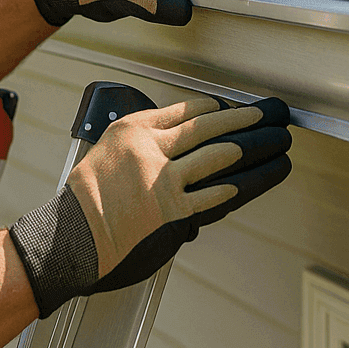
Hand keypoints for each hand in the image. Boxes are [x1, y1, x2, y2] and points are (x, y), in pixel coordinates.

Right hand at [8, 95, 291, 317]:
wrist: (71, 238)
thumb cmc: (85, 202)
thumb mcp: (107, 154)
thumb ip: (144, 147)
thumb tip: (179, 148)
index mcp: (132, 129)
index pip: (187, 109)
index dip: (219, 109)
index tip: (237, 109)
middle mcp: (149, 149)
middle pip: (210, 127)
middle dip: (248, 120)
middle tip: (272, 115)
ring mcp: (162, 180)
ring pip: (220, 157)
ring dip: (256, 151)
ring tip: (277, 145)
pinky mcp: (171, 211)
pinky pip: (212, 195)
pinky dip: (235, 187)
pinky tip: (250, 181)